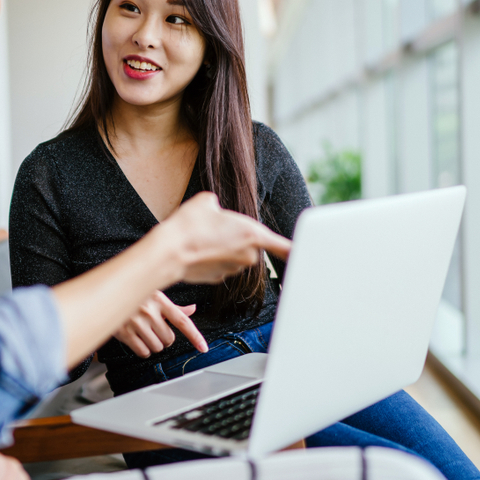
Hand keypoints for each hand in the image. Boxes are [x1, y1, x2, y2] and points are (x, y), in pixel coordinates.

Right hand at [113, 291, 207, 357]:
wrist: (107, 293)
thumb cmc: (134, 294)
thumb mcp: (154, 295)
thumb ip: (173, 307)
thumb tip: (192, 310)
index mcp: (160, 301)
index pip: (182, 321)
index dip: (195, 336)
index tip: (203, 348)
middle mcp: (149, 311)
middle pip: (169, 339)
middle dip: (164, 338)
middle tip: (155, 329)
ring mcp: (137, 322)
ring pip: (157, 347)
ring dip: (154, 344)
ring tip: (145, 332)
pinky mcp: (125, 333)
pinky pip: (143, 352)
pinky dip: (143, 349)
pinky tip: (138, 339)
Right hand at [156, 192, 291, 284]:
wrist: (170, 251)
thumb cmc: (190, 224)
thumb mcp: (207, 201)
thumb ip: (219, 205)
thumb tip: (215, 210)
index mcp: (253, 234)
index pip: (284, 246)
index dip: (297, 251)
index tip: (310, 257)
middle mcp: (248, 255)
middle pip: (251, 245)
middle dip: (237, 238)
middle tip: (216, 227)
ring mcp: (234, 269)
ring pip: (235, 256)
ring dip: (224, 248)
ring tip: (202, 238)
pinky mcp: (219, 278)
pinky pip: (222, 265)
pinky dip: (213, 259)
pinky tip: (197, 251)